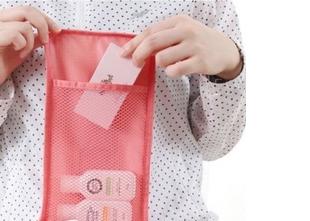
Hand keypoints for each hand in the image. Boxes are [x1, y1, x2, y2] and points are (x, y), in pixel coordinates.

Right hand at [0, 6, 59, 97]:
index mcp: (7, 16)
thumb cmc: (7, 59)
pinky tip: (18, 52)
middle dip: (42, 26)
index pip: (30, 10)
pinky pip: (15, 35)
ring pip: (24, 26)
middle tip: (46, 41)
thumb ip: (37, 37)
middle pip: (28, 11)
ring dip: (30, 42)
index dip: (46, 19)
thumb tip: (52, 31)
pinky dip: (21, 45)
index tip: (57, 30)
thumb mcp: (26, 46)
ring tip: (24, 52)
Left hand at [121, 14, 241, 79]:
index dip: (134, 44)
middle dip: (138, 55)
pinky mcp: (200, 62)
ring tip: (167, 64)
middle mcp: (186, 31)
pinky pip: (175, 71)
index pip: (150, 31)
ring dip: (159, 65)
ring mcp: (194, 46)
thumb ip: (160, 38)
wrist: (224, 50)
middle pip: (153, 42)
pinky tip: (176, 70)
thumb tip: (134, 49)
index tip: (123, 54)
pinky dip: (170, 72)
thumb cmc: (195, 42)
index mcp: (178, 21)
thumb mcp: (180, 33)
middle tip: (135, 64)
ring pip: (162, 58)